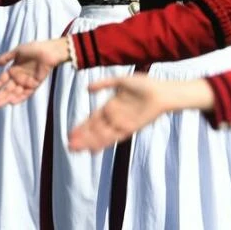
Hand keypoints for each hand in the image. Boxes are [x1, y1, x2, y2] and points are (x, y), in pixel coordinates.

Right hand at [0, 38, 69, 107]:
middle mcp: (18, 78)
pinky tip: (11, 102)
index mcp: (13, 70)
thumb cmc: (34, 49)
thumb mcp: (17, 52)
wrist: (49, 51)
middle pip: (6, 90)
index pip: (1, 81)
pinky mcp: (35, 84)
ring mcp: (26, 82)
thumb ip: (5, 58)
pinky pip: (26, 93)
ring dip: (5, 99)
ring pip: (14, 93)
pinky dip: (19, 98)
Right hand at [68, 76, 214, 152]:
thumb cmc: (145, 84)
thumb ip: (104, 84)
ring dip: (89, 143)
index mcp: (111, 106)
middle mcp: (114, 117)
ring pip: (102, 136)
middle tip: (69, 145)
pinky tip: (93, 149)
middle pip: (95, 130)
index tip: (70, 134)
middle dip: (83, 138)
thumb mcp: (121, 81)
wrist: (161, 92)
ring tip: (76, 149)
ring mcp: (122, 124)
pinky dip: (103, 144)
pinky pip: (114, 138)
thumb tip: (87, 88)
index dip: (82, 127)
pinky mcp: (130, 129)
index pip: (92, 119)